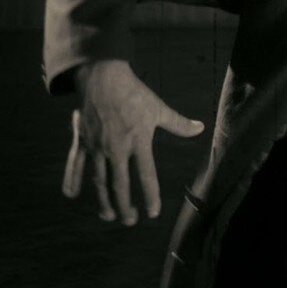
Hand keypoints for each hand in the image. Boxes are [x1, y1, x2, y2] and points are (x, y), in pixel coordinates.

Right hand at [61, 60, 204, 224]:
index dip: (150, 196)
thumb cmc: (134, 94)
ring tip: (109, 215)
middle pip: (120, 184)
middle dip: (125, 205)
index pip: (146, 175)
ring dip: (103, 199)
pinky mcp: (82, 141)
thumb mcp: (159, 108)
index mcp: (138, 141)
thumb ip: (179, 123)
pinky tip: (71, 195)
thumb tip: (201, 129)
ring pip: (99, 179)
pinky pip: (76, 164)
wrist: (104, 78)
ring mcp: (97, 146)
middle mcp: (117, 148)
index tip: (153, 212)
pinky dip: (72, 179)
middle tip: (129, 221)